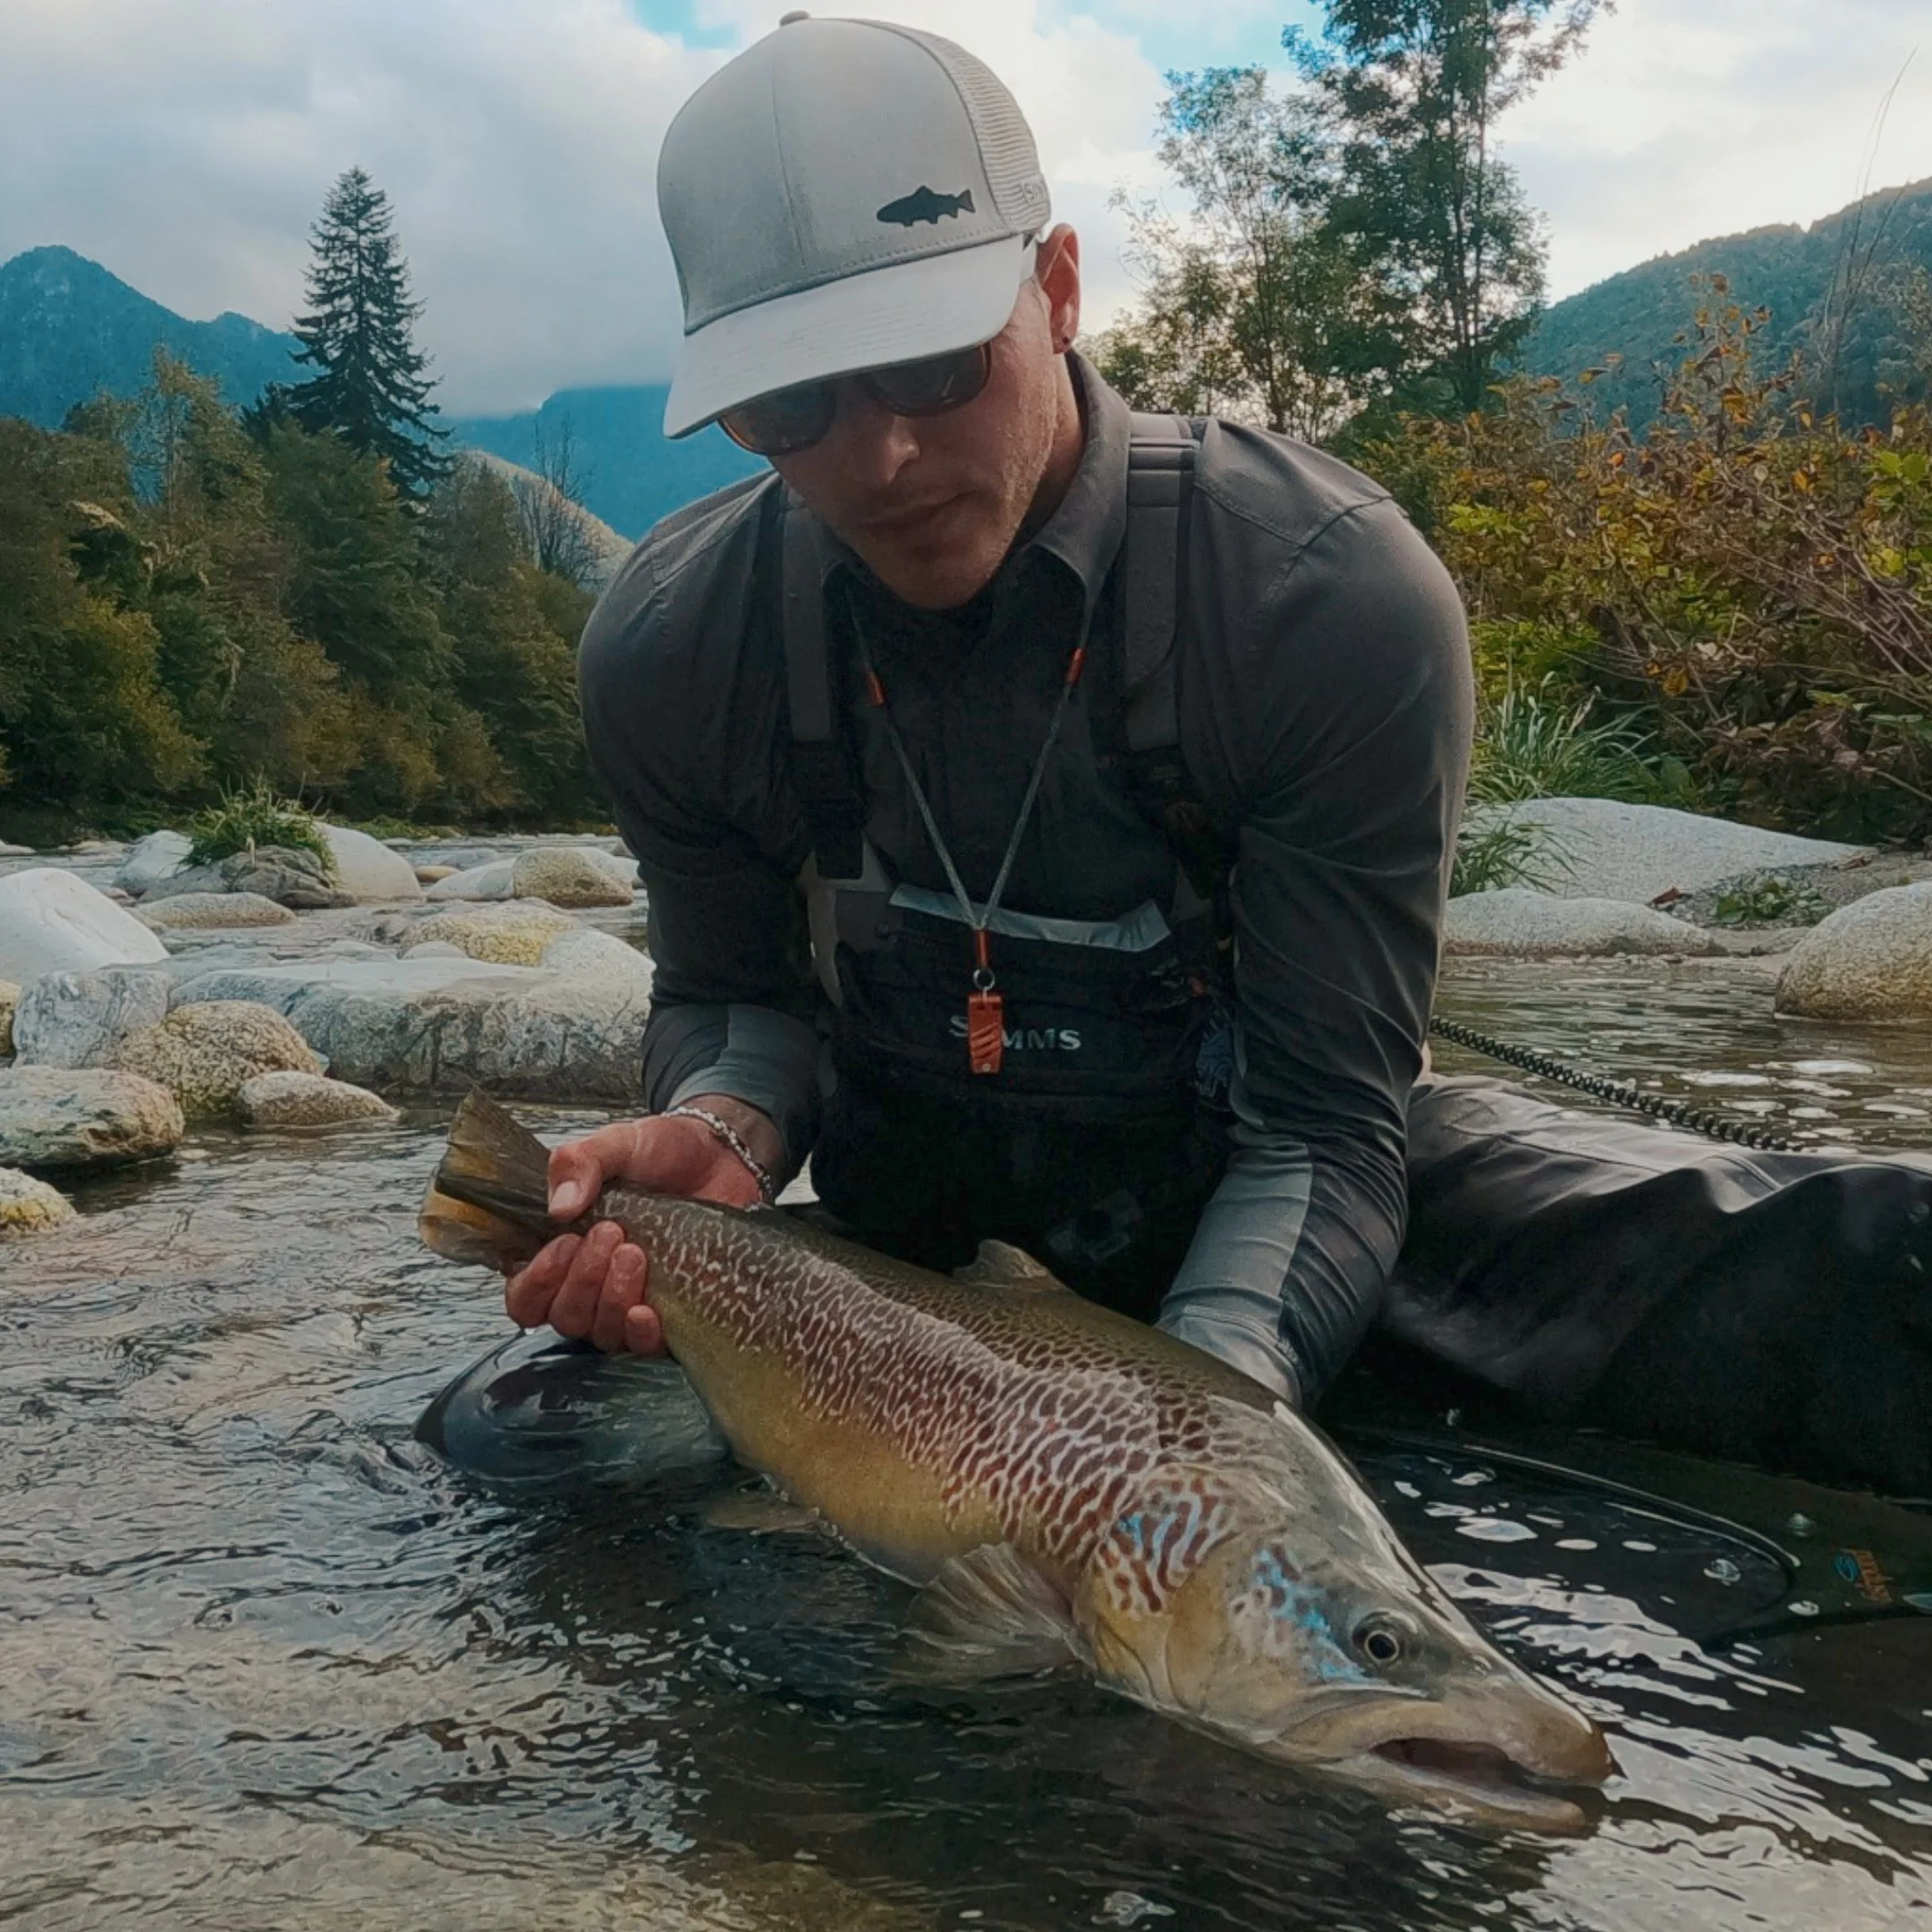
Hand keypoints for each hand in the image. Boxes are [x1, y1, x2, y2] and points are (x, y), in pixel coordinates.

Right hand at [501, 1096, 779, 1355]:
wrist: (721, 1156)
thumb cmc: (662, 1152)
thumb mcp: (616, 1144)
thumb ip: (579, 1163)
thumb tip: (559, 1209)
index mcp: (563, 1249)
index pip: (525, 1295)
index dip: (536, 1281)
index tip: (565, 1243)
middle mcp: (590, 1285)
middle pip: (563, 1317)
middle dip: (582, 1279)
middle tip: (610, 1233)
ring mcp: (628, 1304)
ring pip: (599, 1333)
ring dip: (611, 1298)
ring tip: (635, 1253)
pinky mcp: (670, 1316)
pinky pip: (643, 1347)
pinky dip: (639, 1333)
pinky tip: (648, 1309)